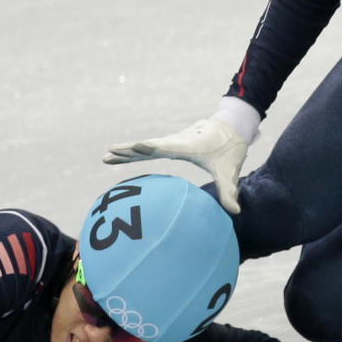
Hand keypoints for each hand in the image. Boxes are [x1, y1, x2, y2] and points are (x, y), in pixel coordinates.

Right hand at [104, 118, 247, 213]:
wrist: (229, 128)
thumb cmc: (230, 151)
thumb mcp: (230, 173)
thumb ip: (230, 192)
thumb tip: (235, 212)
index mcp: (190, 146)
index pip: (168, 147)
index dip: (153, 147)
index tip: (137, 146)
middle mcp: (177, 142)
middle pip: (150, 146)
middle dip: (130, 150)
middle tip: (108, 153)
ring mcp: (172, 142)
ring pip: (146, 146)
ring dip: (126, 151)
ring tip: (106, 156)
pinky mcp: (170, 144)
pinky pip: (148, 148)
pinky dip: (133, 151)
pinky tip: (118, 155)